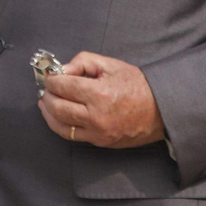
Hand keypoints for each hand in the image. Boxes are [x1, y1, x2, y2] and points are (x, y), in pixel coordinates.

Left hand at [37, 52, 164, 148]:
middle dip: (47, 95)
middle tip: (45, 88)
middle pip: (57, 107)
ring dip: (48, 113)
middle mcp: (96, 116)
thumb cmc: (138, 85)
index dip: (52, 80)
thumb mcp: (111, 65)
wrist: (161, 110)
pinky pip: (72, 136)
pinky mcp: (100, 142)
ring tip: (45, 102)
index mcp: (99, 93)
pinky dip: (60, 126)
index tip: (50, 76)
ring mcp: (97, 133)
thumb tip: (62, 70)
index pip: (63, 86)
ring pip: (60, 125)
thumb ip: (83, 62)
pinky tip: (56, 116)